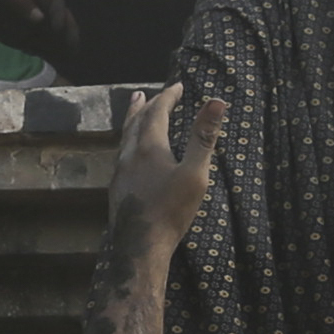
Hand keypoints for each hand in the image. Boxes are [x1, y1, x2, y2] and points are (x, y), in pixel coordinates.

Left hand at [0, 0, 85, 63]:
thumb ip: (18, 1)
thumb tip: (41, 19)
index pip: (54, 3)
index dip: (61, 16)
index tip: (60, 31)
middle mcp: (30, 7)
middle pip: (56, 21)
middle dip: (67, 35)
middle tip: (73, 52)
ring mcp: (22, 24)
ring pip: (48, 37)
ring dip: (58, 48)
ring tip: (66, 63)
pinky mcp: (12, 40)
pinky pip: (33, 49)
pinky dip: (43, 57)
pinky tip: (48, 68)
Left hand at [106, 79, 221, 260]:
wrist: (140, 247)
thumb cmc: (171, 211)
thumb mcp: (195, 174)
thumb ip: (203, 137)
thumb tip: (216, 102)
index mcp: (149, 147)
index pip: (157, 112)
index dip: (168, 96)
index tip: (178, 86)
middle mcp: (130, 154)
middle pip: (136, 121)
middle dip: (146, 105)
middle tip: (148, 93)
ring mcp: (120, 171)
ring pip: (124, 137)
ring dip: (132, 120)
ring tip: (134, 110)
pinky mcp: (117, 187)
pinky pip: (122, 153)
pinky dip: (128, 140)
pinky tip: (131, 151)